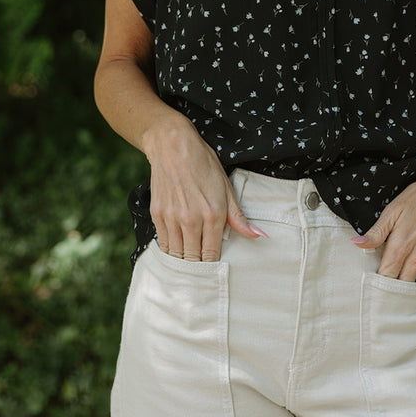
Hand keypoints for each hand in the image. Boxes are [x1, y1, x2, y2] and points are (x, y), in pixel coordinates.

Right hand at [142, 117, 265, 261]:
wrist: (173, 145)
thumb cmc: (203, 163)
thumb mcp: (226, 187)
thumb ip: (238, 217)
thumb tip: (258, 235)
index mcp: (213, 215)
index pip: (212, 255)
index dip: (213, 265)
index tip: (215, 268)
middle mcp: (191, 220)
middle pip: (193, 259)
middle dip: (198, 266)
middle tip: (201, 270)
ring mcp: (172, 218)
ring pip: (176, 255)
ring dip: (183, 261)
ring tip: (189, 262)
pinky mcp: (157, 214)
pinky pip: (163, 243)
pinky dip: (170, 250)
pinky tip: (176, 248)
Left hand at [351, 155, 415, 279]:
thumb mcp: (393, 210)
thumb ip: (376, 232)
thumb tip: (355, 244)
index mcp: (401, 247)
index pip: (384, 278)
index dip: (376, 279)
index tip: (370, 275)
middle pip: (399, 285)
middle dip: (390, 283)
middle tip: (383, 273)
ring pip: (415, 285)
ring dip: (406, 281)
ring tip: (398, 271)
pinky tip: (415, 266)